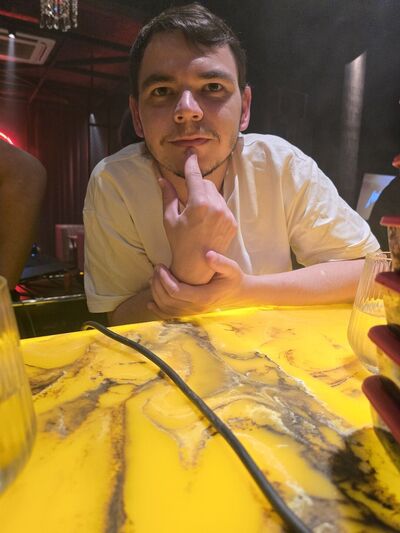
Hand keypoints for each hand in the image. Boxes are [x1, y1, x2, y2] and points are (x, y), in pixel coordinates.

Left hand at [148, 251, 252, 318]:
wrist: (237, 294)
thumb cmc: (233, 279)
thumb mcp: (232, 268)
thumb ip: (221, 262)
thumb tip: (208, 255)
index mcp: (204, 297)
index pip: (176, 292)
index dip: (164, 280)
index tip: (160, 266)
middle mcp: (196, 308)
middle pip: (168, 300)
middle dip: (158, 284)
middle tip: (156, 268)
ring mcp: (192, 312)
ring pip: (166, 308)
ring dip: (156, 293)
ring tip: (154, 277)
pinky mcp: (189, 313)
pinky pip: (170, 316)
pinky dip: (158, 310)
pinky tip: (150, 302)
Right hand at [160, 152, 236, 284]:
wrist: (197, 266)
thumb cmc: (180, 243)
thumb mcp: (170, 219)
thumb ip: (168, 196)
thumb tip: (162, 179)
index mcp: (198, 204)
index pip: (194, 176)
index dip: (191, 163)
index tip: (191, 154)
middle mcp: (215, 207)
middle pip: (207, 184)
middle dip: (197, 186)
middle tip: (188, 199)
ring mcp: (226, 215)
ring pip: (216, 194)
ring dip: (206, 197)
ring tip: (197, 215)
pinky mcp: (233, 223)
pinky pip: (223, 207)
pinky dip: (215, 208)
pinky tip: (206, 222)